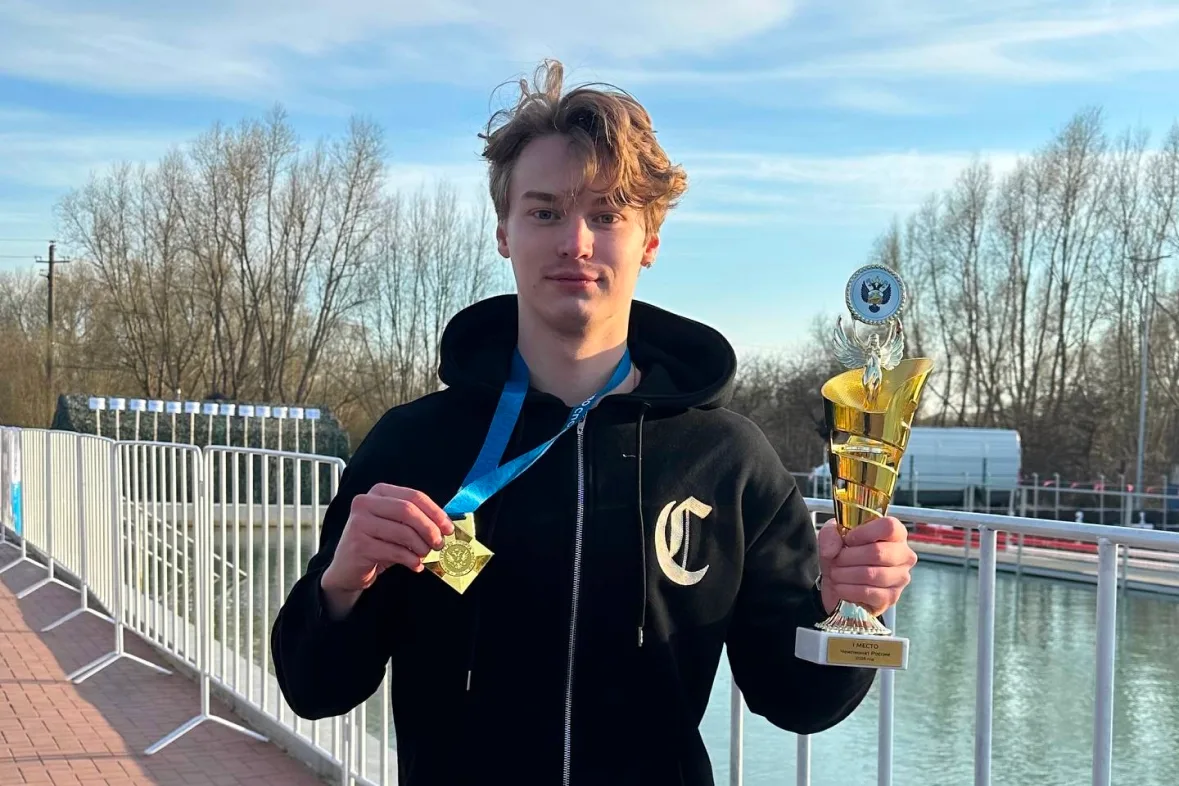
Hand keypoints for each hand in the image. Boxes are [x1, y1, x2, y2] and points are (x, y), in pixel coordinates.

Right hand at [321, 483, 453, 596]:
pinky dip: (410, 560)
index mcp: (378, 492)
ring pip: (403, 532)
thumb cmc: (377, 544)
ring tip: (425, 555)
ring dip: (421, 547)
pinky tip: (415, 565)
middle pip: (408, 511)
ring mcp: (358, 523)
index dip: (435, 512)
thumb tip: (447, 525)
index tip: (448, 528)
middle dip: (429, 529)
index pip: (414, 496)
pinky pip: (394, 551)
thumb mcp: (396, 526)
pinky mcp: (358, 544)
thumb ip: (416, 520)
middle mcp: (365, 502)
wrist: (347, 569)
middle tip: (440, 544)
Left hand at [817, 516, 916, 615]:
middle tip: (837, 560)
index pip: (889, 527)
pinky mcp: (891, 597)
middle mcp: (904, 555)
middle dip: (849, 557)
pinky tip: (840, 587)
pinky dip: (847, 590)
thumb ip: (830, 534)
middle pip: (878, 552)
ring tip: (836, 573)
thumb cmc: (843, 555)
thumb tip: (831, 551)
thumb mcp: (832, 536)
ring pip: (871, 574)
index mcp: (895, 534)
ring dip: (845, 574)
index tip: (848, 539)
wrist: (838, 583)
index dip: (864, 532)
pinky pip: (868, 593)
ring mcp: (900, 577)